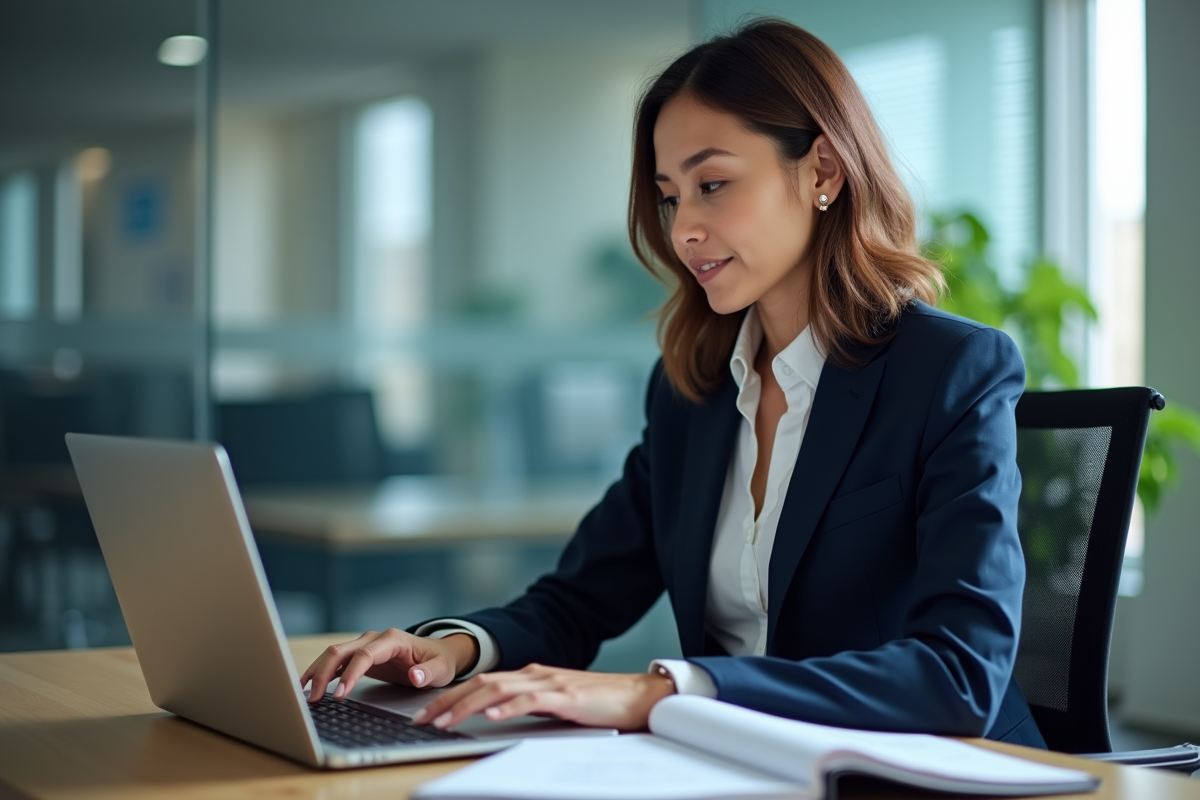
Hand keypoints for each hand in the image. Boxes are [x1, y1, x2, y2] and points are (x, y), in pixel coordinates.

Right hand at [300, 628, 479, 702]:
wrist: (438, 654)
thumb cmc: (439, 661)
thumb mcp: (441, 669)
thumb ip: (428, 673)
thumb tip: (414, 676)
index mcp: (392, 640)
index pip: (364, 655)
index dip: (350, 674)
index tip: (339, 695)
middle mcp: (374, 639)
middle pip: (341, 651)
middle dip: (324, 673)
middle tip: (312, 699)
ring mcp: (365, 645)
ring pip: (333, 654)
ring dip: (317, 672)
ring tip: (303, 692)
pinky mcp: (360, 656)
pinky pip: (336, 661)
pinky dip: (321, 671)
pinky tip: (307, 684)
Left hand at [411, 664, 675, 730]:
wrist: (637, 695)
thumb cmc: (599, 703)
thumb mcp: (556, 702)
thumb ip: (529, 703)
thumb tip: (498, 713)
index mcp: (531, 676)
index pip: (482, 683)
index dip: (451, 696)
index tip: (427, 713)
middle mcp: (535, 674)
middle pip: (481, 683)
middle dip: (447, 701)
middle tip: (421, 719)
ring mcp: (549, 683)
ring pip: (498, 690)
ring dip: (467, 706)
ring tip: (445, 721)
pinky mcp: (565, 696)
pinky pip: (530, 701)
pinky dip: (508, 708)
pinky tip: (491, 716)